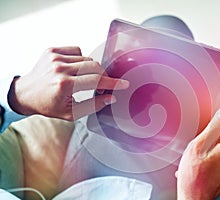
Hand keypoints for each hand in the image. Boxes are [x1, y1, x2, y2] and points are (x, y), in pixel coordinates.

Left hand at [8, 46, 128, 119]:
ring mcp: (55, 57)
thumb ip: (93, 105)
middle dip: (103, 76)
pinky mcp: (52, 50)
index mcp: (64, 85)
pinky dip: (80, 59)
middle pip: (95, 66)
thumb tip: (110, 97)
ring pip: (87, 58)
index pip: (97, 81)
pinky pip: (77, 50)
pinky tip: (73, 69)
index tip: (123, 84)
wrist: (25, 94)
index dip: (113, 83)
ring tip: (81, 79)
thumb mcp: (71, 113)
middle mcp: (60, 68)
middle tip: (100, 85)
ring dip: (90, 69)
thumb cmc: (48, 105)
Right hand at [176, 107, 219, 199]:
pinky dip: (210, 156)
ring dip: (208, 148)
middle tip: (198, 148)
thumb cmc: (194, 177)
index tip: (203, 131)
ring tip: (198, 158)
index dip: (212, 125)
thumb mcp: (197, 146)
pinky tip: (200, 163)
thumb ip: (212, 128)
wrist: (194, 197)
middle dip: (209, 138)